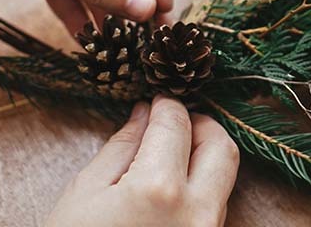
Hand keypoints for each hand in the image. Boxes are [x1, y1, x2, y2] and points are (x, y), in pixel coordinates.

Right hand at [46, 96, 239, 226]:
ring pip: (226, 176)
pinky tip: (175, 183)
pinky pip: (218, 203)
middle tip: (174, 122)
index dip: (167, 104)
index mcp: (159, 190)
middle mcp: (197, 210)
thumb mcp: (84, 195)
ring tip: (171, 153)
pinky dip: (203, 184)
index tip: (157, 100)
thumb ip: (121, 147)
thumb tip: (144, 113)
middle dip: (201, 124)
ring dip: (205, 154)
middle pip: (222, 146)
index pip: (177, 124)